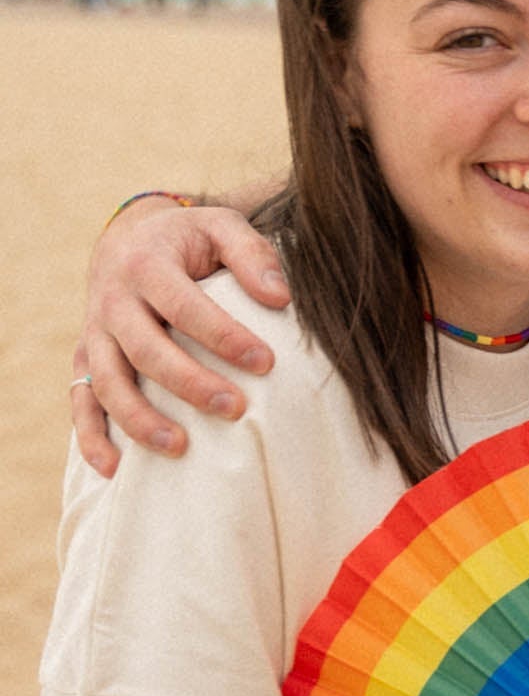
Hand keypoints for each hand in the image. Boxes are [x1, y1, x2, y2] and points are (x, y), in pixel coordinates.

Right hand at [73, 199, 289, 476]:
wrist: (129, 238)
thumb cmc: (189, 238)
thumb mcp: (221, 225)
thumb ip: (252, 254)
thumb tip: (281, 297)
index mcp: (146, 265)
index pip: (184, 306)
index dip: (223, 336)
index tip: (265, 362)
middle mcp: (113, 302)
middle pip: (145, 351)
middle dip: (190, 384)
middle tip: (236, 409)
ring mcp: (95, 334)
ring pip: (108, 384)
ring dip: (140, 419)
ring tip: (181, 448)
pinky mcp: (86, 359)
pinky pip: (80, 402)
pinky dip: (90, 438)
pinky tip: (115, 469)